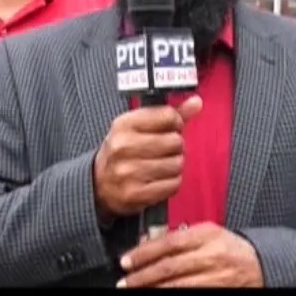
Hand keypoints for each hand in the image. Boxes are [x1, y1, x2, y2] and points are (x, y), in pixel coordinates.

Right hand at [93, 96, 202, 220]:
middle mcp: (124, 146)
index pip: (168, 116)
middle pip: (175, 141)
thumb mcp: (138, 127)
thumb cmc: (123, 152)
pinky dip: (172, 182)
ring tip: (162, 165)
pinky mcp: (136, 194)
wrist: (100, 184)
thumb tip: (196, 102)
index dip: (176, 122)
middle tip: (166, 150)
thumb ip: (168, 114)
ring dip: (175, 165)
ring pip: (176, 163)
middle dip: (176, 146)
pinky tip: (160, 179)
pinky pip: (173, 184)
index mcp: (125, 124)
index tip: (172, 128)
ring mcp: (129, 171)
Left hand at [117, 222, 262, 287]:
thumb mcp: (207, 234)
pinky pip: (190, 293)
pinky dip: (171, 294)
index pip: (169, 242)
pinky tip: (159, 293)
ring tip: (135, 289)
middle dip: (142, 275)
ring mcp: (216, 276)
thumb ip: (180, 237)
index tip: (126, 260)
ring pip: (177, 285)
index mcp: (207, 234)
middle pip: (170, 266)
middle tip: (125, 281)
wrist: (259, 263)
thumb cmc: (229, 247)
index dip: (144, 253)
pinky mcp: (218, 290)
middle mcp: (211, 255)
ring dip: (153, 288)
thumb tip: (146, 245)